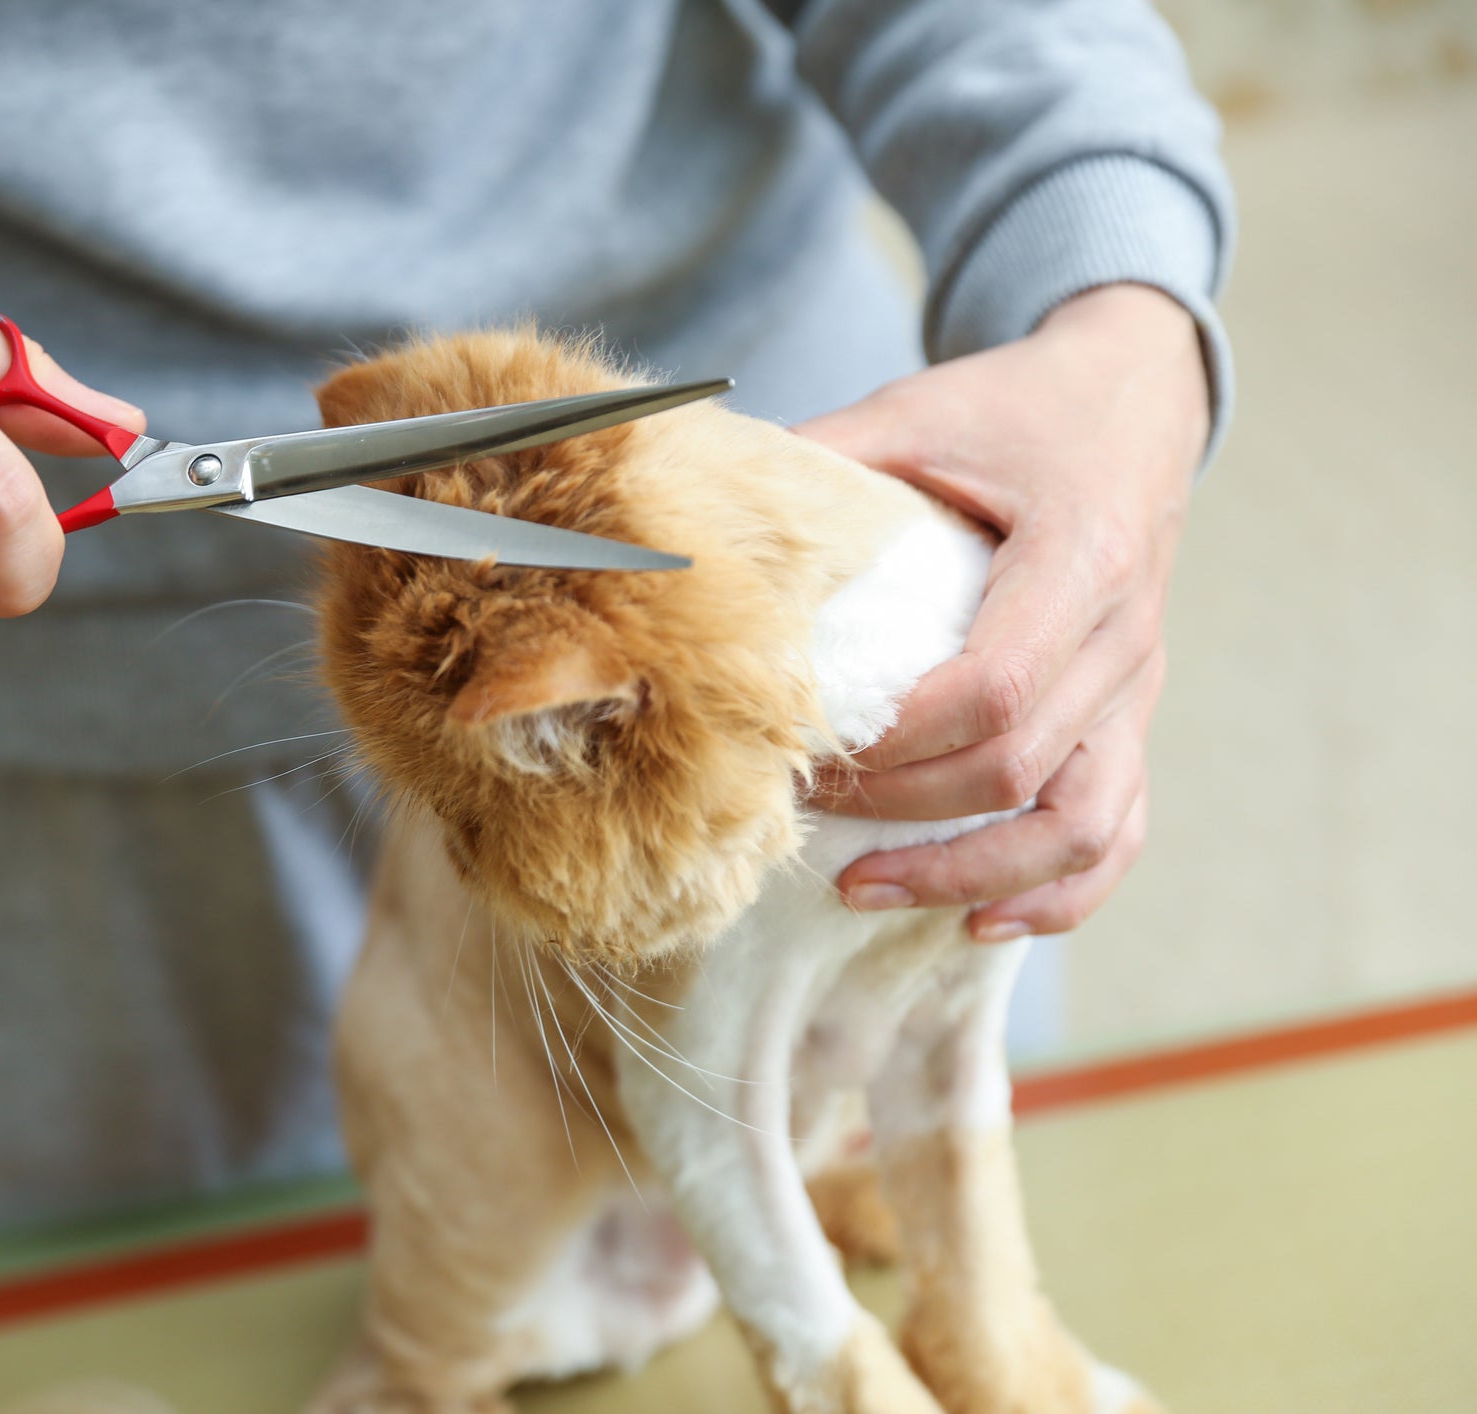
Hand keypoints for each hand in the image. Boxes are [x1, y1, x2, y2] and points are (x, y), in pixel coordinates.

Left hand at [800, 284, 1209, 941]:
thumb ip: (825, 459)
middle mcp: (1125, 637)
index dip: (899, 741)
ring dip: (974, 873)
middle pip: (1019, 768)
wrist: (1134, 400)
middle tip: (804, 816)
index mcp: (1081, 556)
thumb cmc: (1015, 408)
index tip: (811, 749)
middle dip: (904, 809)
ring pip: (1082, 823)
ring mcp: (1138, 690)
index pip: (995, 688)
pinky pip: (1117, 829)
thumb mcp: (919, 410)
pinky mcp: (1133, 719)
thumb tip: (702, 505)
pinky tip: (981, 920)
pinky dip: (1060, 892)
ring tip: (867, 891)